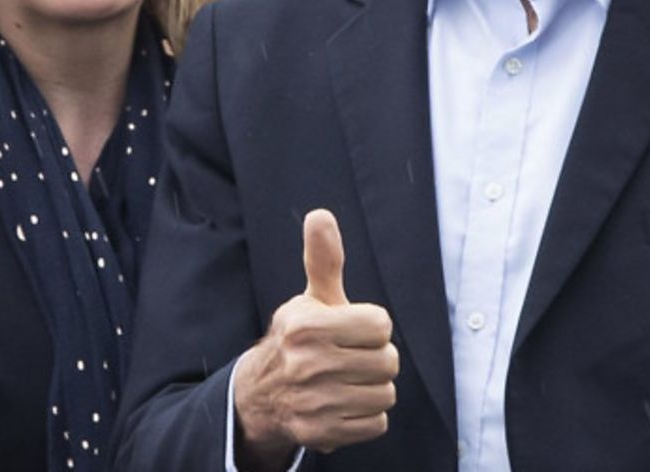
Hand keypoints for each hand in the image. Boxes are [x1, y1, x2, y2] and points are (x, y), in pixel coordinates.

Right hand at [234, 210, 398, 467]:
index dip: (372, 327)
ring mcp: (313, 403)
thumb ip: (323, 259)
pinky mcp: (320, 434)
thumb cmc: (298, 339)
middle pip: (388, 362)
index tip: (352, 330)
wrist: (261, 395)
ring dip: (373, 388)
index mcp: (305, 326)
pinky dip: (366, 416)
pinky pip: (376, 423)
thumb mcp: (310, 299)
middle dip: (376, 358)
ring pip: (385, 394)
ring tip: (348, 380)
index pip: (381, 326)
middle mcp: (306, 365)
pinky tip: (344, 404)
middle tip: (351, 358)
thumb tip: (320, 216)